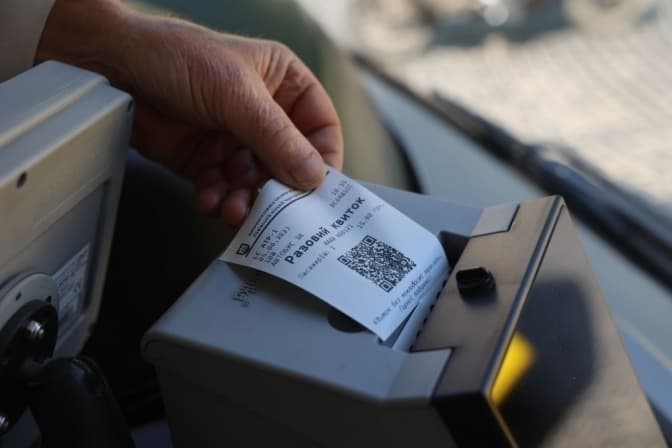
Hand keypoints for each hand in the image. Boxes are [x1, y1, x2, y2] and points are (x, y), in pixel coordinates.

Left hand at [37, 0, 342, 225]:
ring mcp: (234, 138)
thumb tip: (313, 175)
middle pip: (288, 162)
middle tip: (276, 209)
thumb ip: (277, 138)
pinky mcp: (206, 160)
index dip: (324, 159)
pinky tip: (210, 199)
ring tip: (235, 208)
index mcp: (283, 83)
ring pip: (256, 182)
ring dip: (247, 199)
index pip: (320, 127)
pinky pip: (224, 188)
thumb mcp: (237, 95)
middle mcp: (263, 113)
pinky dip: (219, 199)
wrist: (115, 68)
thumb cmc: (177, 57)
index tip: (320, 189)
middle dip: (279, 187)